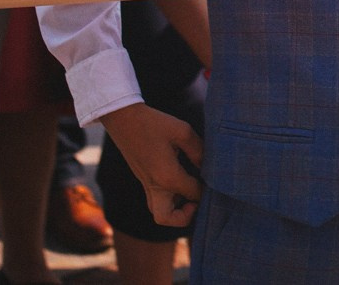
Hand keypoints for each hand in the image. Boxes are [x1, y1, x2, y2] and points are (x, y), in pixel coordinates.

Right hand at [101, 103, 203, 226]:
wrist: (123, 118)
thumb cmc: (154, 123)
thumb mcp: (182, 131)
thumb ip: (198, 150)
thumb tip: (209, 165)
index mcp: (167, 176)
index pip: (193, 194)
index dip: (207, 189)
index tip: (215, 178)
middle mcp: (155, 185)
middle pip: (166, 219)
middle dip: (184, 217)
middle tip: (196, 200)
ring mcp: (146, 184)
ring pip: (159, 212)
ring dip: (175, 210)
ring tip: (189, 191)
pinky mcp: (143, 179)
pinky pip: (156, 199)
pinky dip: (169, 199)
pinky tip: (180, 180)